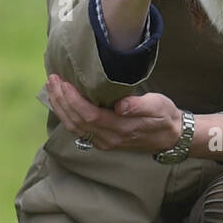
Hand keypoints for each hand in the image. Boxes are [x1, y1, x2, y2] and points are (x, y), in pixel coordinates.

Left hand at [45, 74, 183, 153]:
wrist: (171, 136)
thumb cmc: (165, 116)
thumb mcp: (158, 106)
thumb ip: (138, 105)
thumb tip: (120, 105)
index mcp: (121, 128)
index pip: (90, 115)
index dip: (74, 100)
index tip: (65, 83)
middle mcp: (109, 138)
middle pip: (77, 121)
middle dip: (61, 100)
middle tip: (52, 80)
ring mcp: (104, 142)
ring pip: (74, 127)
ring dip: (60, 108)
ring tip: (52, 88)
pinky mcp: (102, 141)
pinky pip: (78, 129)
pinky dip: (66, 115)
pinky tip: (62, 102)